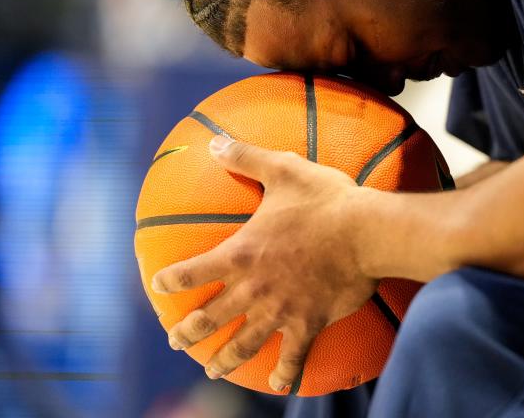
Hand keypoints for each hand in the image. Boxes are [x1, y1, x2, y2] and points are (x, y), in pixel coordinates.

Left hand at [152, 135, 377, 392]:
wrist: (366, 232)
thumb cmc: (324, 199)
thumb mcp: (282, 169)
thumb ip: (245, 157)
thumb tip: (214, 140)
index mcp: (241, 253)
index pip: (193, 270)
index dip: (171, 280)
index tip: (156, 286)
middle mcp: (254, 288)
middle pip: (210, 317)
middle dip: (188, 331)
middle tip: (174, 340)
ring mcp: (280, 310)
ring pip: (243, 343)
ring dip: (224, 359)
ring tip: (212, 371)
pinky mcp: (309, 323)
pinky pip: (293, 356)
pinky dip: (283, 373)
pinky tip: (276, 383)